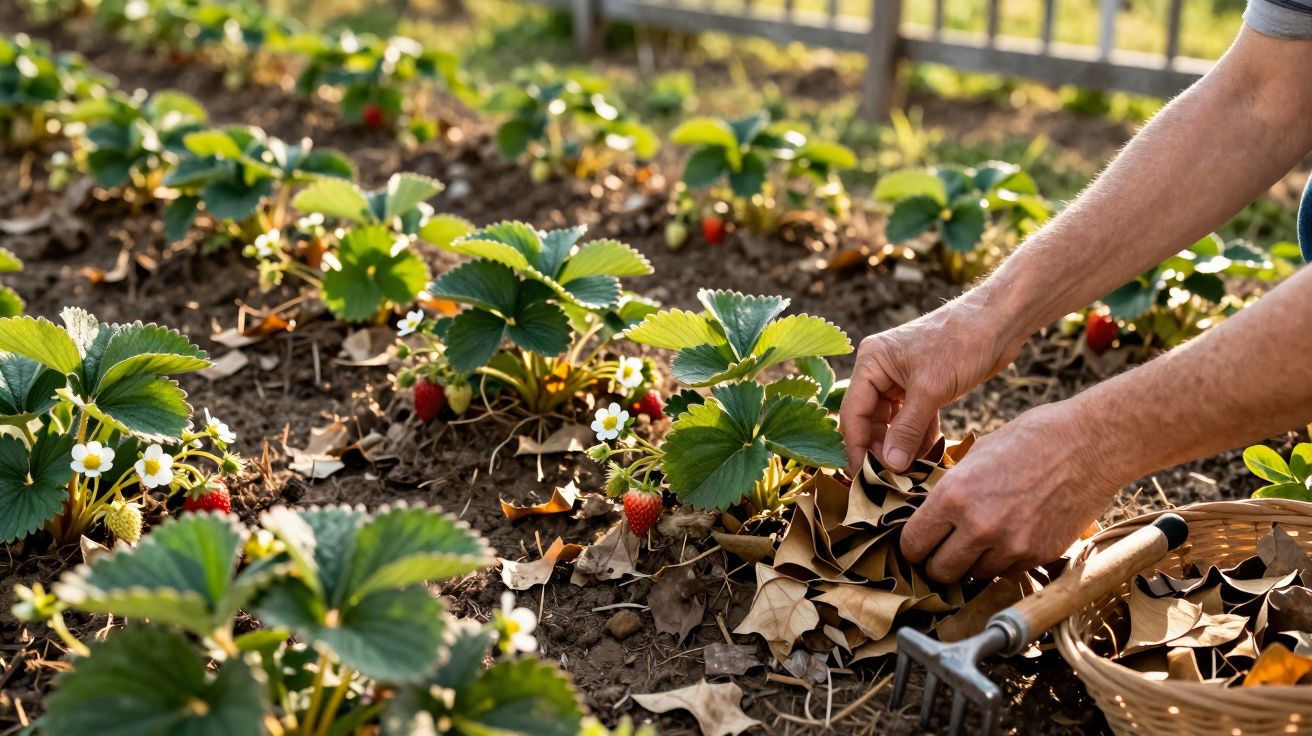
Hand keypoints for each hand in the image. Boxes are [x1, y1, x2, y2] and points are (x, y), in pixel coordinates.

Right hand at [840, 298, 1020, 473]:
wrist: (1000, 321)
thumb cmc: (961, 342)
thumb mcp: (930, 389)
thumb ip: (907, 429)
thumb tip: (889, 466)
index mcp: (871, 363)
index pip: (853, 413)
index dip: (857, 448)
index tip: (863, 478)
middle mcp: (881, 371)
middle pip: (871, 421)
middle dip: (880, 450)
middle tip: (889, 481)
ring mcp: (903, 380)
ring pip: (893, 423)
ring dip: (900, 448)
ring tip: (908, 475)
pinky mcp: (925, 388)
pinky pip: (914, 420)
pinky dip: (919, 438)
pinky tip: (925, 459)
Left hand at [899, 403, 1120, 582]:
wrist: (1089, 444)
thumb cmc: (1030, 439)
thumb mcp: (975, 455)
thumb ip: (950, 490)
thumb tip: (931, 514)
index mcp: (954, 495)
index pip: (913, 544)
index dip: (912, 547)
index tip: (919, 544)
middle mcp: (979, 526)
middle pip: (939, 572)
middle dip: (937, 562)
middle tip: (944, 550)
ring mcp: (1011, 545)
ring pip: (973, 576)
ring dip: (971, 564)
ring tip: (981, 541)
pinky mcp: (1038, 555)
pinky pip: (1006, 573)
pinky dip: (1001, 563)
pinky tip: (1008, 538)